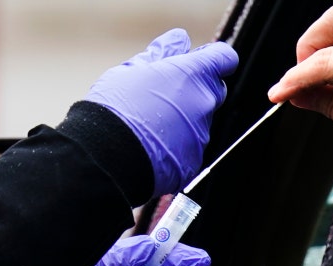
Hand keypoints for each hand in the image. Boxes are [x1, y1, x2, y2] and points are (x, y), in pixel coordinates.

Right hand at [85, 28, 238, 196]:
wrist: (107, 155)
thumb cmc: (117, 107)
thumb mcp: (133, 70)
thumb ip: (162, 53)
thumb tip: (179, 38)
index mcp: (193, 74)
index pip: (225, 58)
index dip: (214, 58)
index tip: (199, 61)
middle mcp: (204, 103)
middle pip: (212, 90)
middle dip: (195, 89)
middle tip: (163, 95)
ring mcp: (201, 133)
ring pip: (200, 121)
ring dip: (183, 119)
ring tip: (150, 125)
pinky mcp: (194, 160)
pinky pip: (190, 148)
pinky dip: (177, 146)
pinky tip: (152, 146)